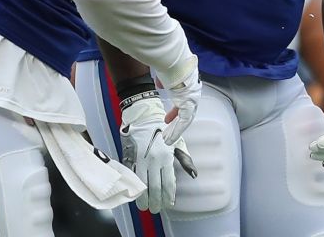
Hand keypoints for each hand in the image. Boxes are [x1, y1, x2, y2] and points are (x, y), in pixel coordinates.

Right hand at [119, 94, 196, 212]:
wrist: (142, 114)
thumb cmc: (160, 128)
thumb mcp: (176, 142)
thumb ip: (184, 159)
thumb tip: (193, 174)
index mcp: (166, 157)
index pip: (168, 183)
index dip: (168, 196)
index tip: (168, 204)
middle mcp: (153, 160)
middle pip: (155, 187)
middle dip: (156, 201)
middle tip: (155, 209)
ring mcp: (140, 159)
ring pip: (142, 184)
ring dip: (143, 197)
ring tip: (144, 206)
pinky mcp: (129, 157)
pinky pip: (132, 175)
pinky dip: (134, 186)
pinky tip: (135, 193)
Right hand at [157, 55, 201, 144]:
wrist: (172, 58)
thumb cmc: (168, 60)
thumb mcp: (165, 71)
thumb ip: (163, 79)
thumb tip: (160, 84)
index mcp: (189, 82)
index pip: (184, 99)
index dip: (176, 110)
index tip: (168, 117)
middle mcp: (193, 91)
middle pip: (187, 111)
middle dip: (177, 122)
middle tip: (169, 130)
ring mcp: (192, 98)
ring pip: (186, 119)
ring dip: (176, 130)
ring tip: (168, 139)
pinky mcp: (188, 104)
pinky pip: (183, 122)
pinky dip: (176, 131)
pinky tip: (170, 137)